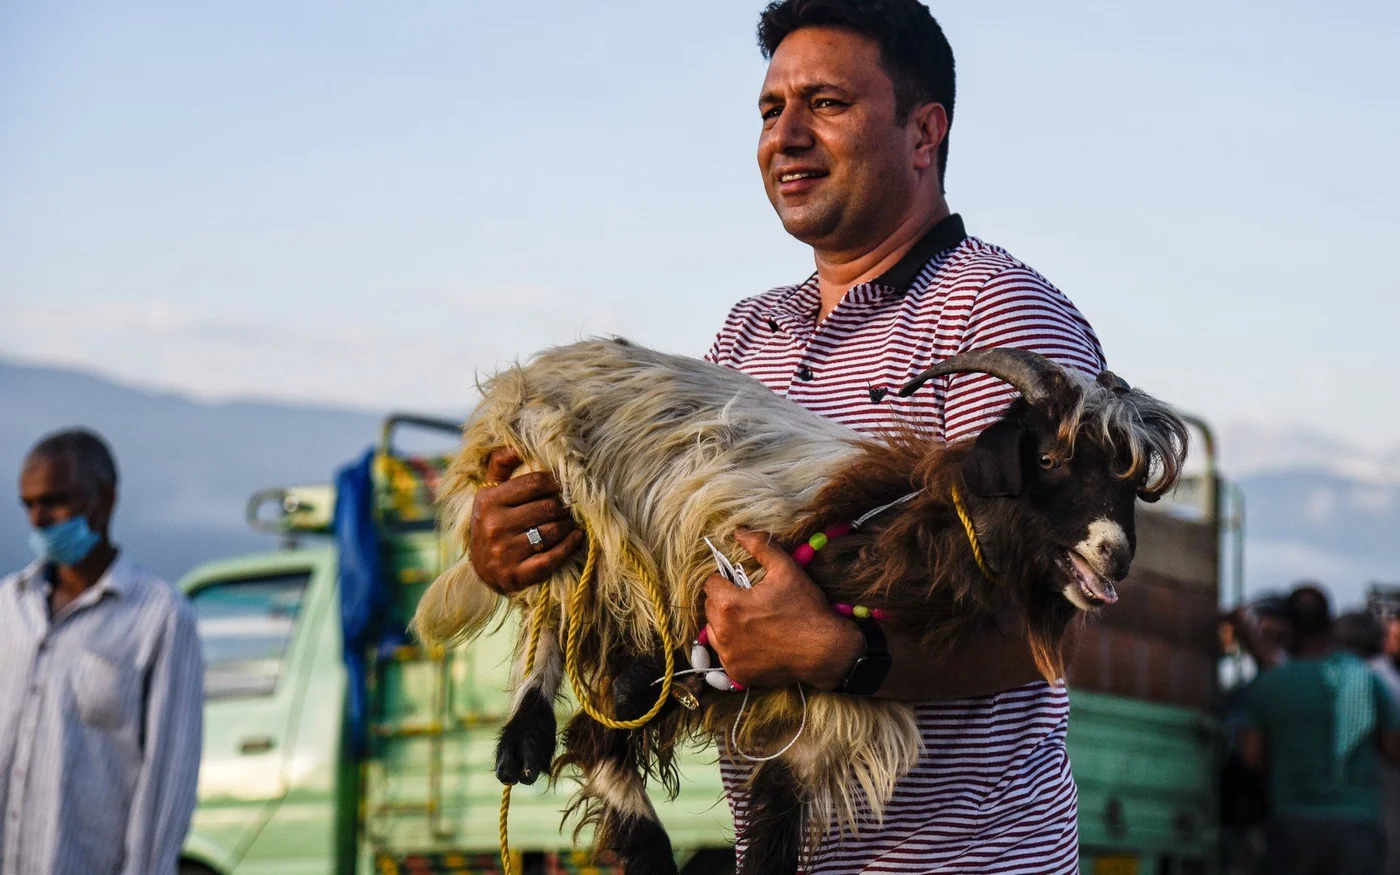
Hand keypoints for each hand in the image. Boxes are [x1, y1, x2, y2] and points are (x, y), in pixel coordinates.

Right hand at [468, 448, 583, 594]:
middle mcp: (495, 526)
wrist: (482, 570)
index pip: (535, 482)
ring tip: (568, 522)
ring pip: (553, 531)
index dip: (555, 482)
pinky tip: (575, 537)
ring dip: (567, 525)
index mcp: (489, 501)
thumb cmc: (492, 522)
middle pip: (548, 507)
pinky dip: (569, 545)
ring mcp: (505, 552)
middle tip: (567, 506)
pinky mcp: (517, 575)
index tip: (562, 485)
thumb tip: (516, 443)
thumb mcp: (489, 493)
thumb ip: (500, 465)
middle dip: (563, 506)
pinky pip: (553, 557)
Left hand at [702, 528, 861, 689]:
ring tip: (750, 621)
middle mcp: (723, 633)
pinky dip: (735, 648)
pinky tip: (755, 642)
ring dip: (726, 624)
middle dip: (724, 601)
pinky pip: (726, 655)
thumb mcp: (787, 570)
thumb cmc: (806, 609)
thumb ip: (761, 546)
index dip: (725, 580)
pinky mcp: (738, 674)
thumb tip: (739, 531)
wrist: (826, 651)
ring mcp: (729, 657)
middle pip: (710, 608)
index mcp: (729, 605)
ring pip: (714, 633)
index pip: (711, 584)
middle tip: (749, 601)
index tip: (740, 583)